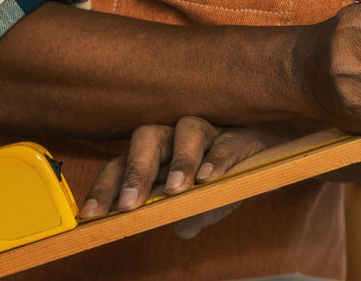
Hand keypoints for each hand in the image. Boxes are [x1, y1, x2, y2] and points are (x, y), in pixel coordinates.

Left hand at [79, 115, 273, 237]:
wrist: (268, 153)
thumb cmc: (223, 177)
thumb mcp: (202, 203)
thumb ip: (190, 214)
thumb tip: (182, 230)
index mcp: (156, 155)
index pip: (122, 164)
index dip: (105, 187)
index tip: (92, 215)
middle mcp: (176, 137)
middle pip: (147, 139)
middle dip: (136, 172)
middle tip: (128, 204)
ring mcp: (208, 132)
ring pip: (187, 130)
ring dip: (179, 160)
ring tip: (175, 190)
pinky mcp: (239, 136)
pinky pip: (226, 143)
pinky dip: (217, 159)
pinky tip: (208, 177)